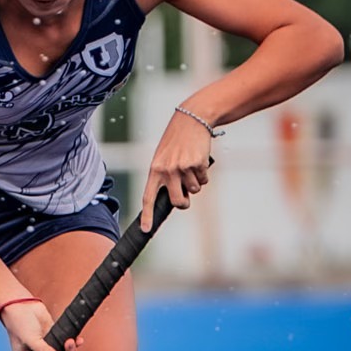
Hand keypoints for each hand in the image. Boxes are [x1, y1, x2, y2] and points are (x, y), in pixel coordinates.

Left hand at [142, 116, 214, 230]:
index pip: (147, 197)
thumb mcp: (163, 158)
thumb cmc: (176, 142)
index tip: (146, 229)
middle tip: (186, 199)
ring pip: (194, 190)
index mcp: (154, 170)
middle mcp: (167, 171)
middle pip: (177, 201)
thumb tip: (173, 198)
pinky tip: (198, 160)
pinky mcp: (197, 165)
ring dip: (196, 183)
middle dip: (184, 203)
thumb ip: (164, 177)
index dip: (147, 215)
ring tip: (191, 166)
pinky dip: (203, 174)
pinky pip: (204, 180)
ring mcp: (182, 168)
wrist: (191, 121)